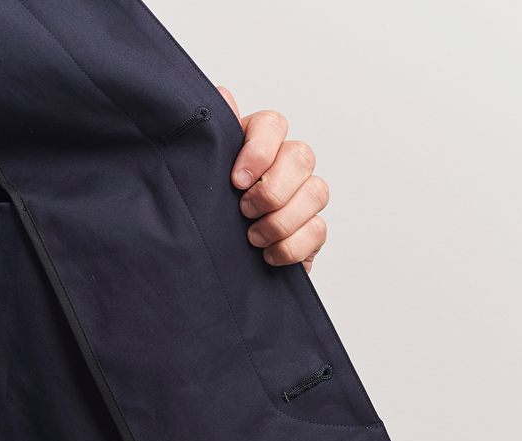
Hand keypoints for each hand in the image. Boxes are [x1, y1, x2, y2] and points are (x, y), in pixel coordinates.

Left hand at [218, 87, 327, 271]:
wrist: (217, 263)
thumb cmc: (211, 217)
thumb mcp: (203, 178)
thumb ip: (212, 140)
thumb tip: (223, 96)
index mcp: (258, 146)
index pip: (273, 124)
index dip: (259, 150)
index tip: (236, 181)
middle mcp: (287, 165)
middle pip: (301, 156)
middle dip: (271, 190)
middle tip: (244, 211)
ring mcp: (304, 197)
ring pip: (316, 191)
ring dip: (280, 220)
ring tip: (253, 238)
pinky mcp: (312, 230)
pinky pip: (318, 229)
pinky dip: (290, 246)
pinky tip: (268, 255)